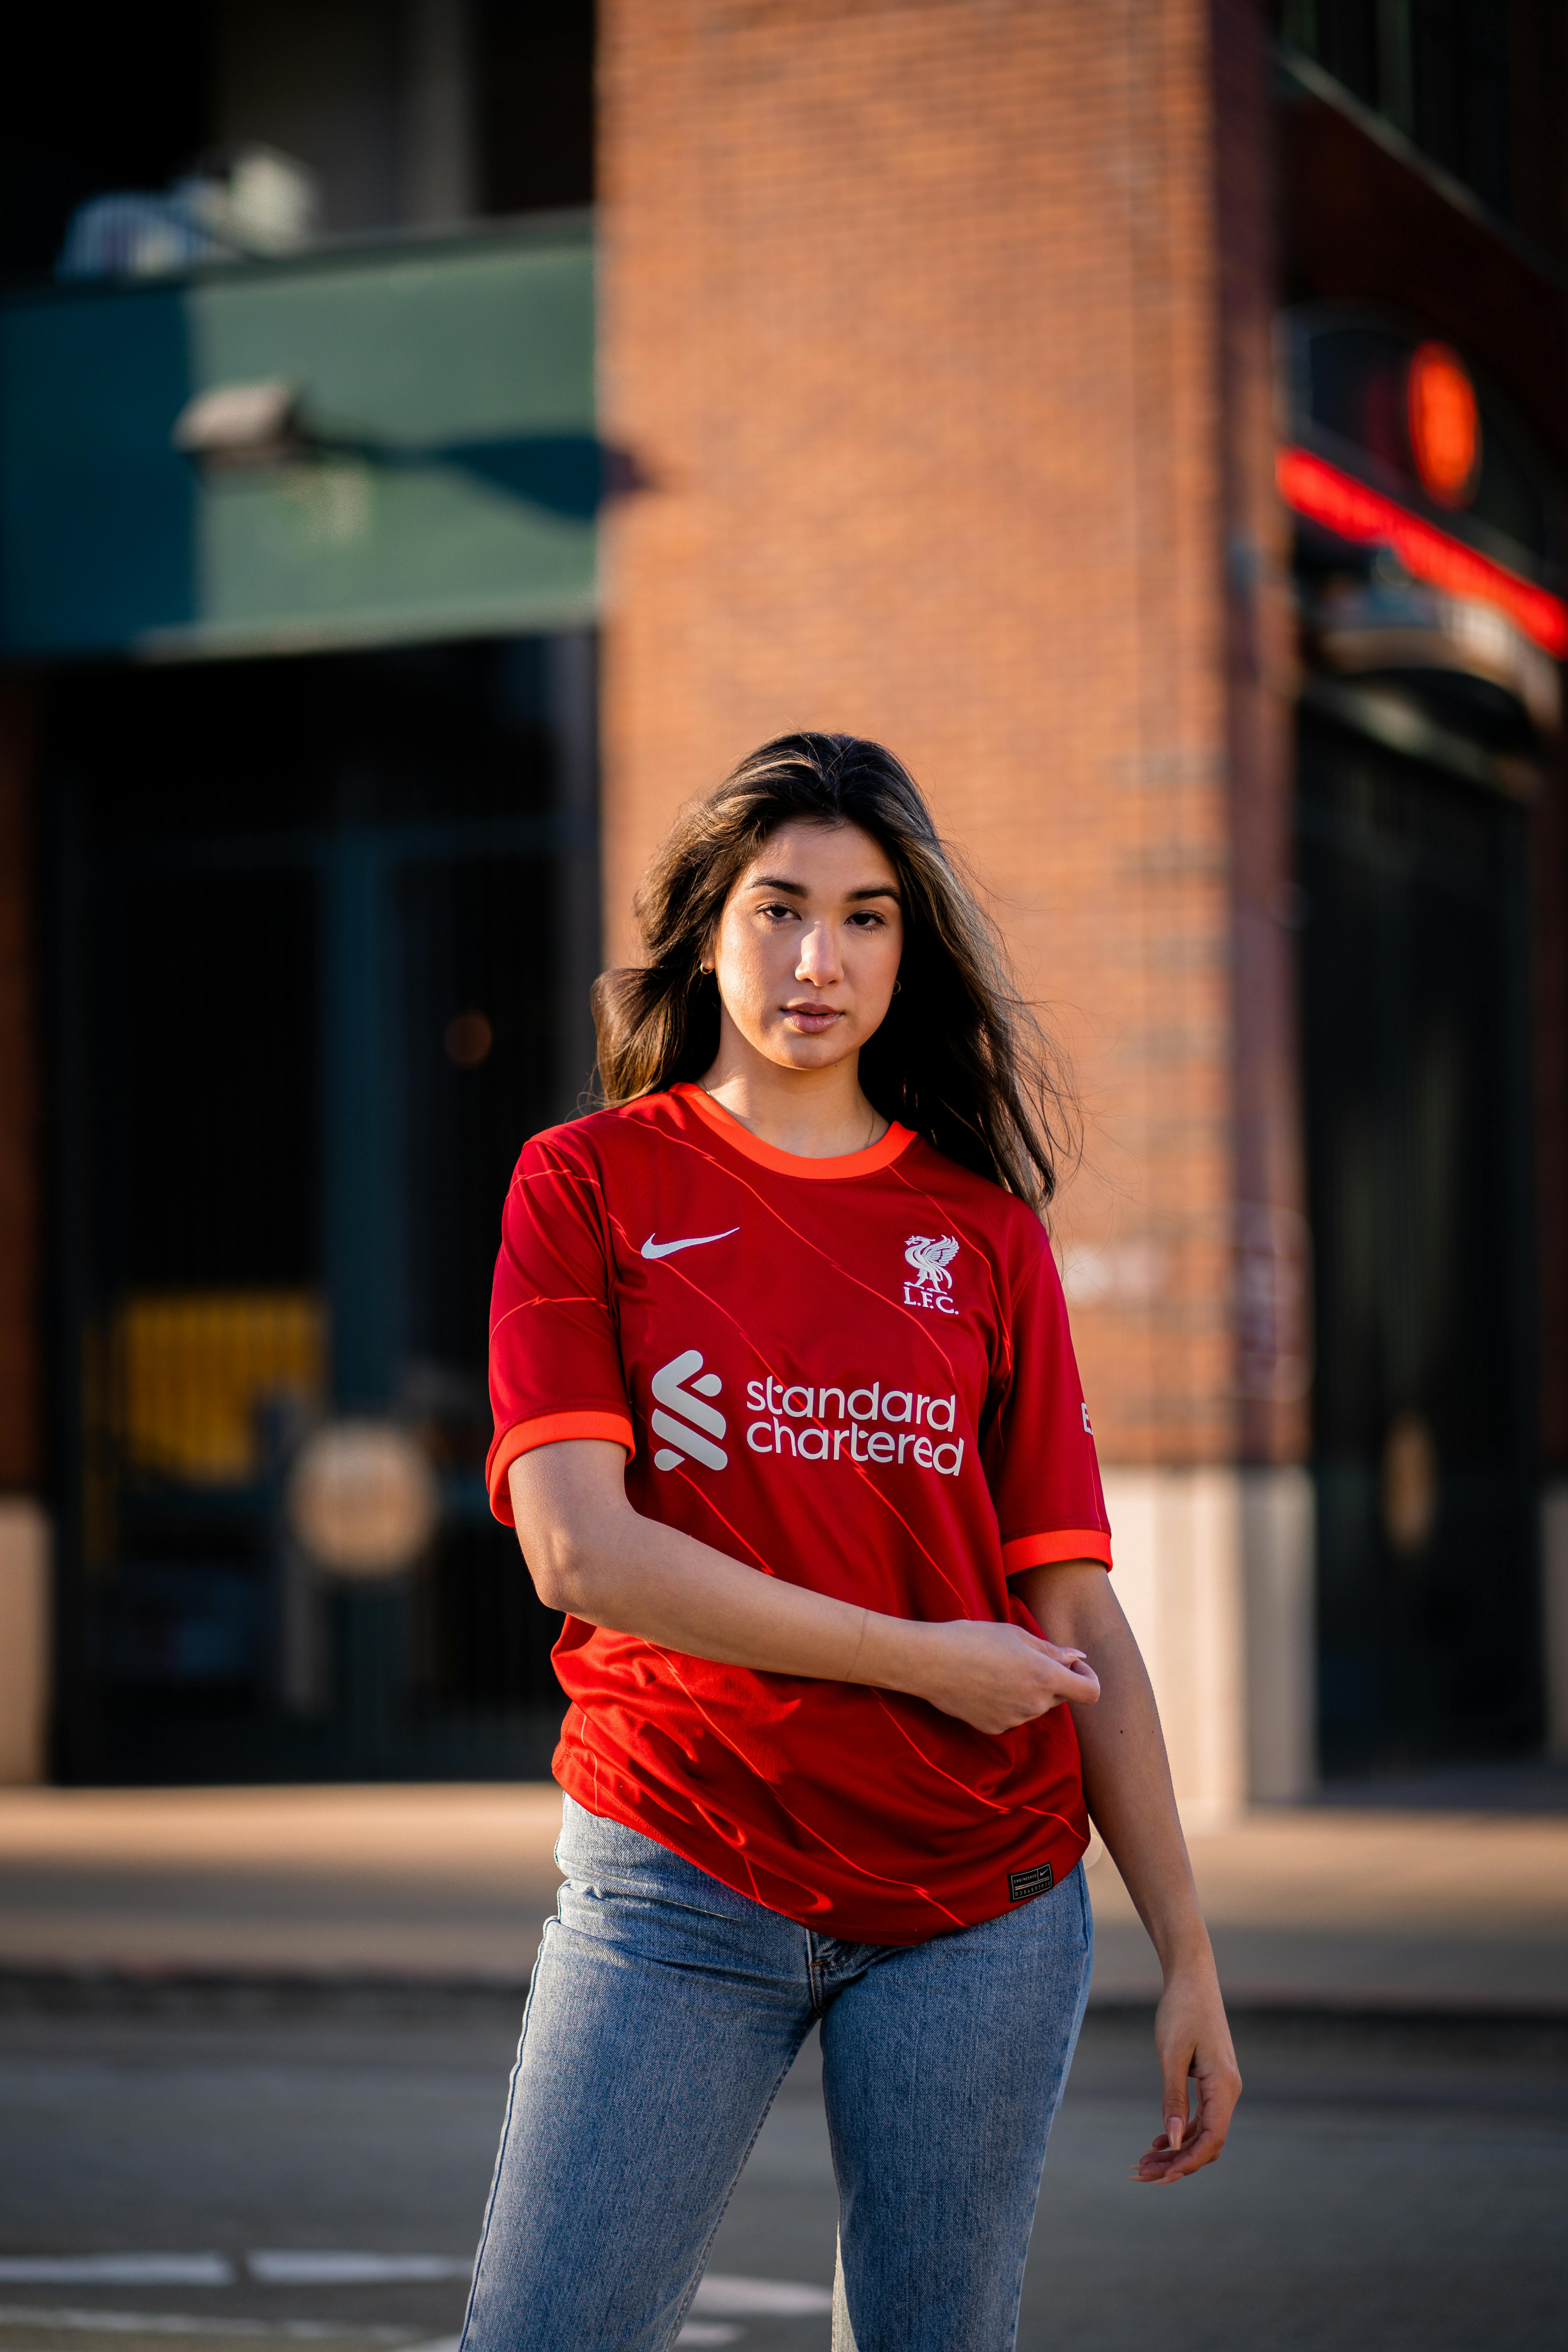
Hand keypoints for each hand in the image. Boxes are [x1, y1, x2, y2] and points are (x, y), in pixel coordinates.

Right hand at [900, 1619, 1100, 1733]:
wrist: (930, 1663)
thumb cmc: (972, 1639)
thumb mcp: (1015, 1635)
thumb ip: (1051, 1650)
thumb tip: (1077, 1657)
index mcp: (1045, 1677)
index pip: (1090, 1691)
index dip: (1087, 1677)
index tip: (1072, 1664)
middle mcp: (1035, 1704)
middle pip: (1061, 1697)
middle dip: (1053, 1679)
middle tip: (1025, 1658)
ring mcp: (1015, 1719)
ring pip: (1036, 1705)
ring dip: (1028, 1690)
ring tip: (997, 1668)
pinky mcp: (996, 1728)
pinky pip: (1014, 1715)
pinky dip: (1008, 1702)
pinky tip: (985, 1685)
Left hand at [1134, 1962, 1241, 2182]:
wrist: (1191, 1979)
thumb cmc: (1181, 2011)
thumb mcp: (1172, 2055)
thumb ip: (1174, 2099)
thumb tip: (1174, 2140)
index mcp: (1224, 2087)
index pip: (1212, 2139)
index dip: (1188, 2162)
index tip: (1161, 2177)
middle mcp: (1228, 2091)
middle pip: (1207, 2142)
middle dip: (1177, 2162)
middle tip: (1141, 2173)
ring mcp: (1221, 2088)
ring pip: (1202, 2132)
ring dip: (1176, 2150)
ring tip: (1143, 2162)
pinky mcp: (1211, 2082)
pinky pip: (1200, 2118)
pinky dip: (1180, 2132)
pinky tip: (1159, 2141)